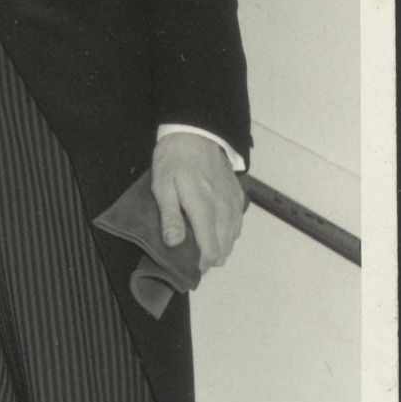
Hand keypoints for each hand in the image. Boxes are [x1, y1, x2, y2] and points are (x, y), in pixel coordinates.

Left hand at [149, 132, 244, 271]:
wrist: (195, 134)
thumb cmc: (174, 160)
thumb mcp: (162, 186)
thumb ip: (170, 216)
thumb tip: (174, 243)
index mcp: (203, 208)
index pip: (211, 248)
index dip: (203, 264)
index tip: (191, 268)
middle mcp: (223, 208)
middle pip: (224, 247)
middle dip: (211, 258)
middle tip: (194, 259)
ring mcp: (233, 202)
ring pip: (233, 237)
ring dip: (221, 246)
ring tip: (204, 248)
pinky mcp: (238, 195)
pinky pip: (238, 223)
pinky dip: (229, 233)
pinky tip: (217, 232)